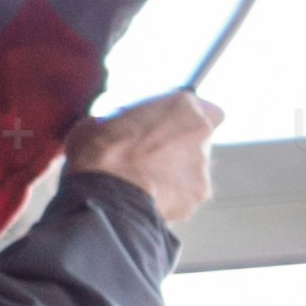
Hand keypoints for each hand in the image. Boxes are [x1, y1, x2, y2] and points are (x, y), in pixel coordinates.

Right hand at [67, 89, 219, 225]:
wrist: (105, 196)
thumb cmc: (99, 153)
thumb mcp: (99, 121)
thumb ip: (123, 121)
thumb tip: (115, 128)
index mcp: (180, 106)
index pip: (206, 108)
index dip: (188, 118)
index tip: (169, 124)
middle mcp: (199, 133)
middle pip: (199, 139)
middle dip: (179, 147)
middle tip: (148, 155)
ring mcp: (202, 166)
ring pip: (193, 168)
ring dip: (172, 173)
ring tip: (140, 182)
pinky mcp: (198, 195)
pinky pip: (186, 194)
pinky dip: (170, 196)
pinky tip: (145, 199)